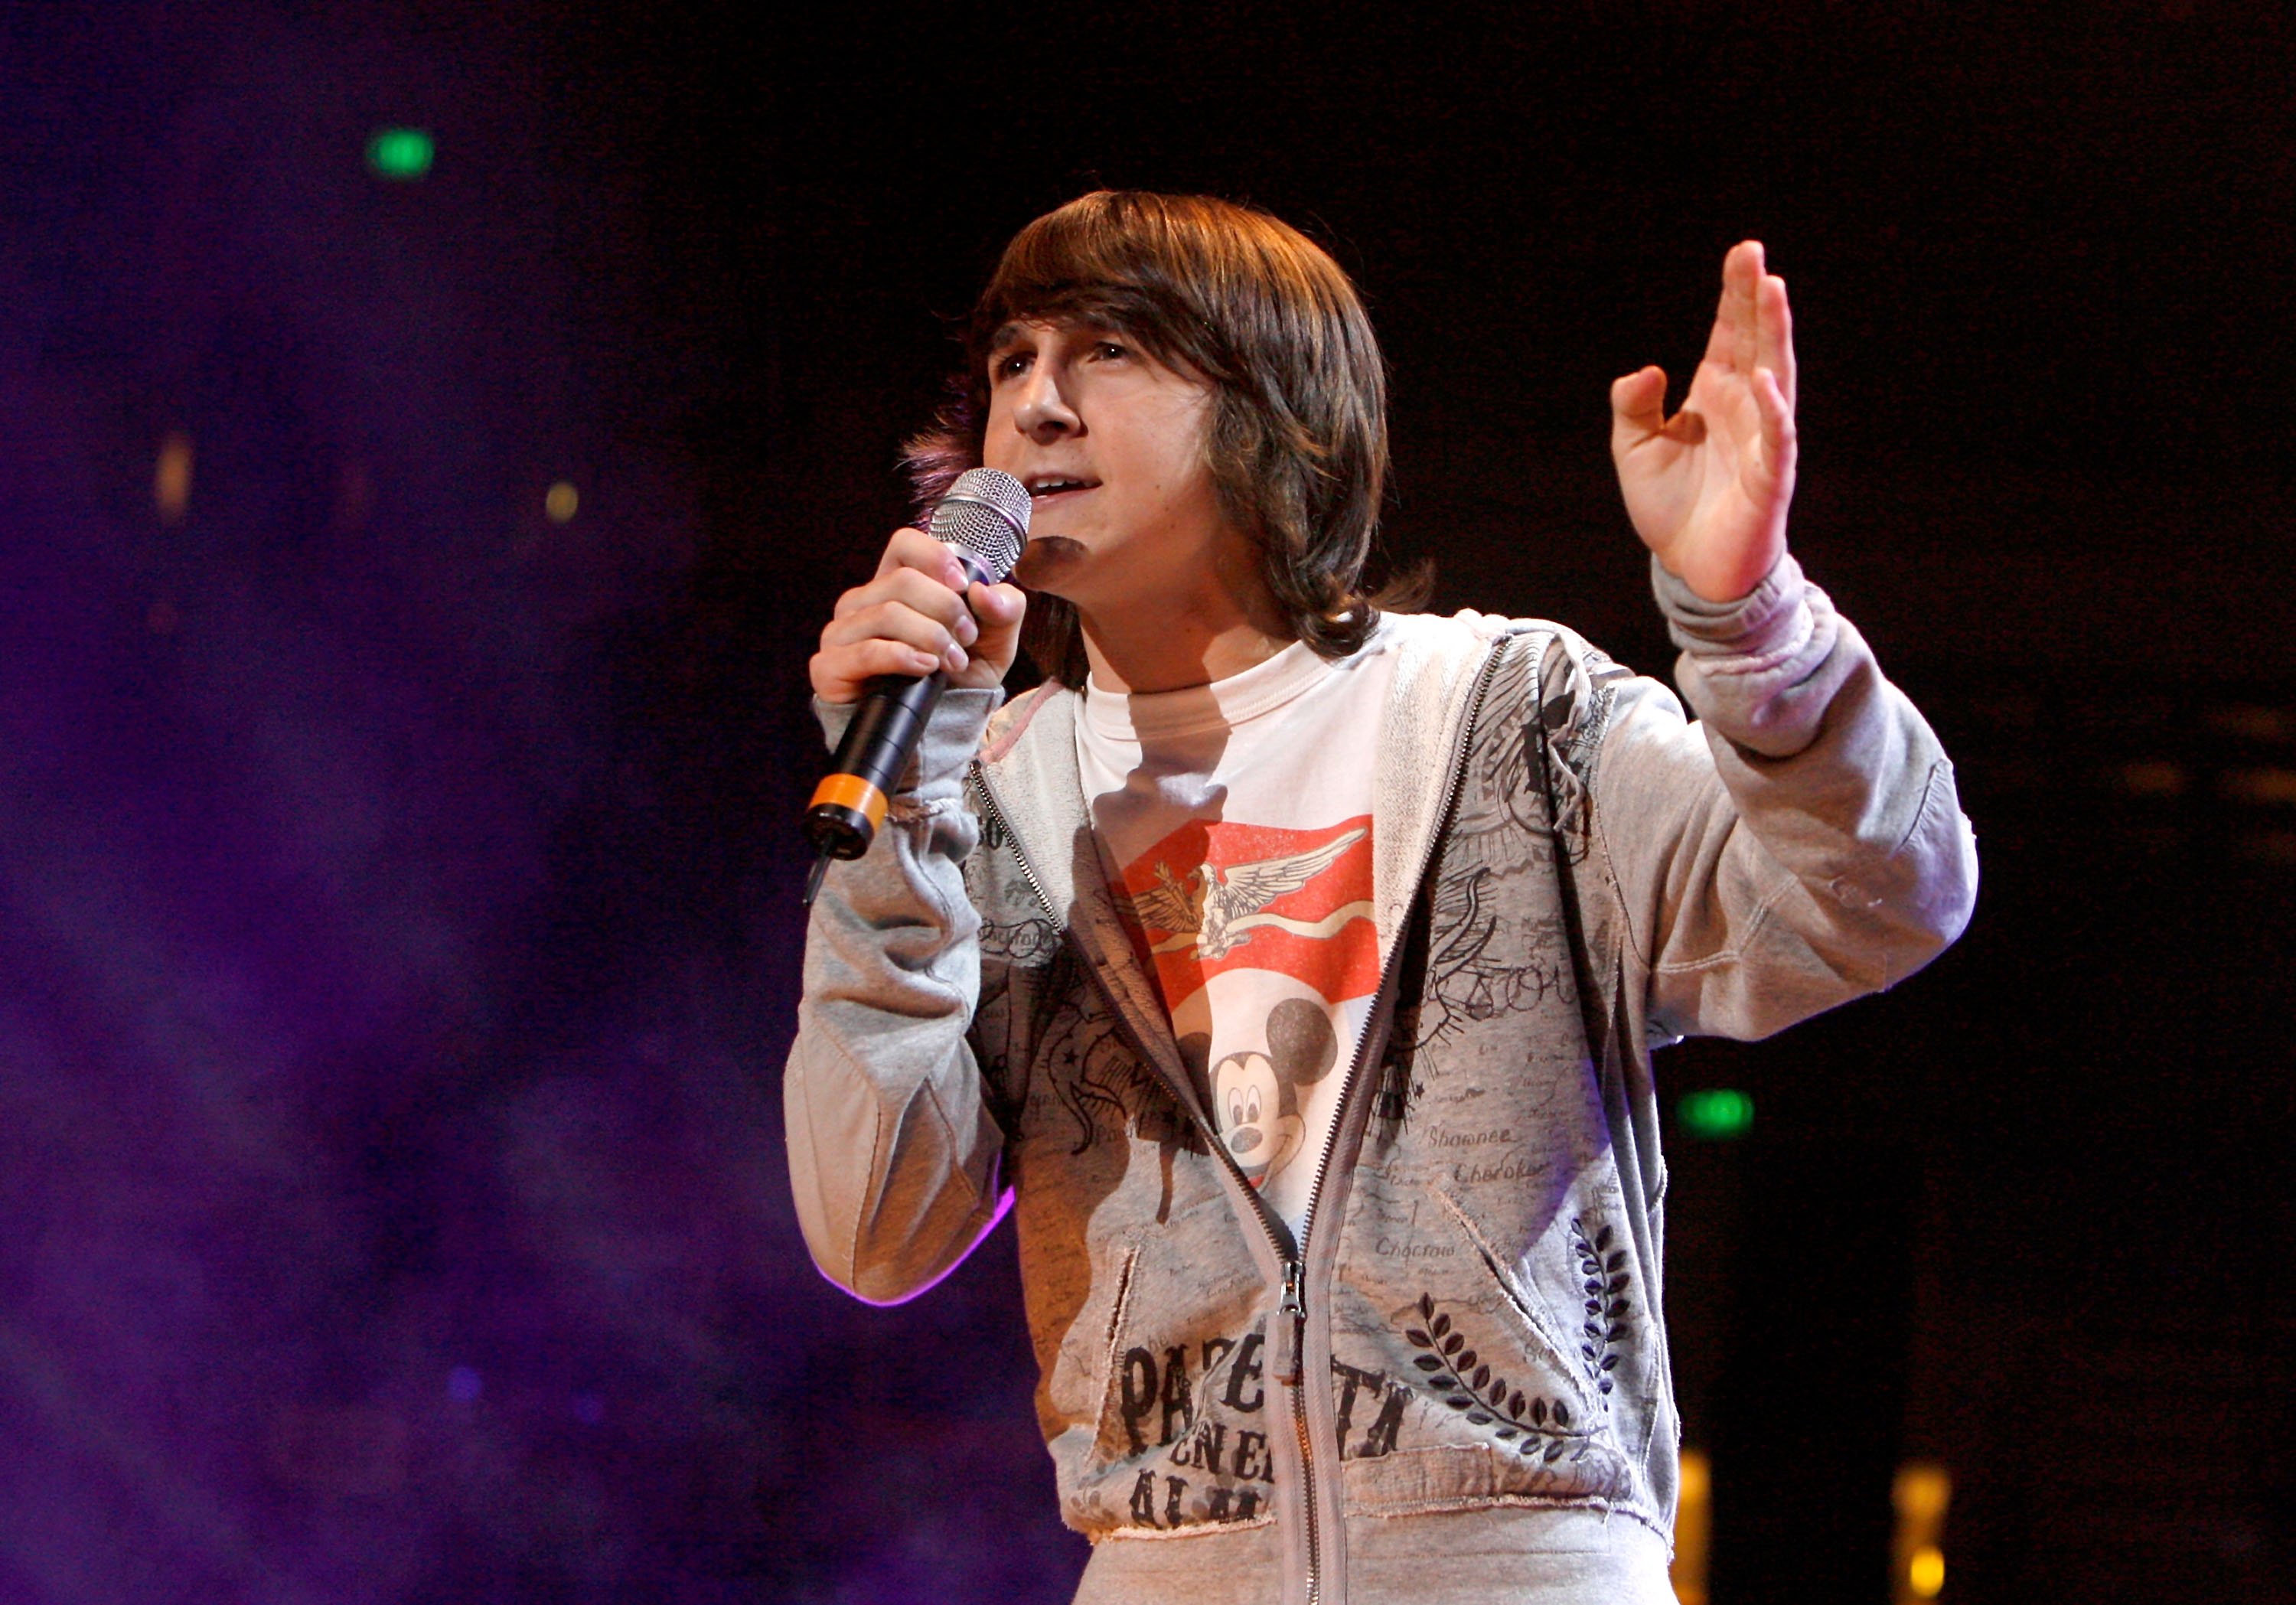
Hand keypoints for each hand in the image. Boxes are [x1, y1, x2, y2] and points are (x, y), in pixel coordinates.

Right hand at [811, 527, 1026, 703]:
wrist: (939, 730)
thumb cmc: (959, 677)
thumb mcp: (996, 642)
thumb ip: (1005, 609)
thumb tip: (983, 590)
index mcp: (895, 584)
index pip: (904, 544)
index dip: (935, 557)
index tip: (962, 586)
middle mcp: (862, 602)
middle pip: (902, 581)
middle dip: (946, 609)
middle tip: (967, 638)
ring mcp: (841, 633)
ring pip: (887, 613)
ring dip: (930, 638)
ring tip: (952, 663)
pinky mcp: (830, 667)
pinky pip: (866, 651)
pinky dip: (903, 657)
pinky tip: (925, 668)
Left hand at [1610, 241, 1798, 603]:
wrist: (1692, 567)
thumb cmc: (1671, 505)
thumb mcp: (1634, 449)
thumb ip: (1633, 407)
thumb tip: (1647, 370)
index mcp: (1713, 394)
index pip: (1728, 333)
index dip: (1735, 294)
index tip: (1742, 254)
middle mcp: (1744, 407)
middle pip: (1755, 342)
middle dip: (1756, 300)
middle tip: (1756, 256)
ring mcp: (1762, 439)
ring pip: (1774, 377)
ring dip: (1774, 336)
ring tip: (1772, 294)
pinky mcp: (1769, 477)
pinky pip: (1777, 438)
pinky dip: (1772, 409)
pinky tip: (1763, 380)